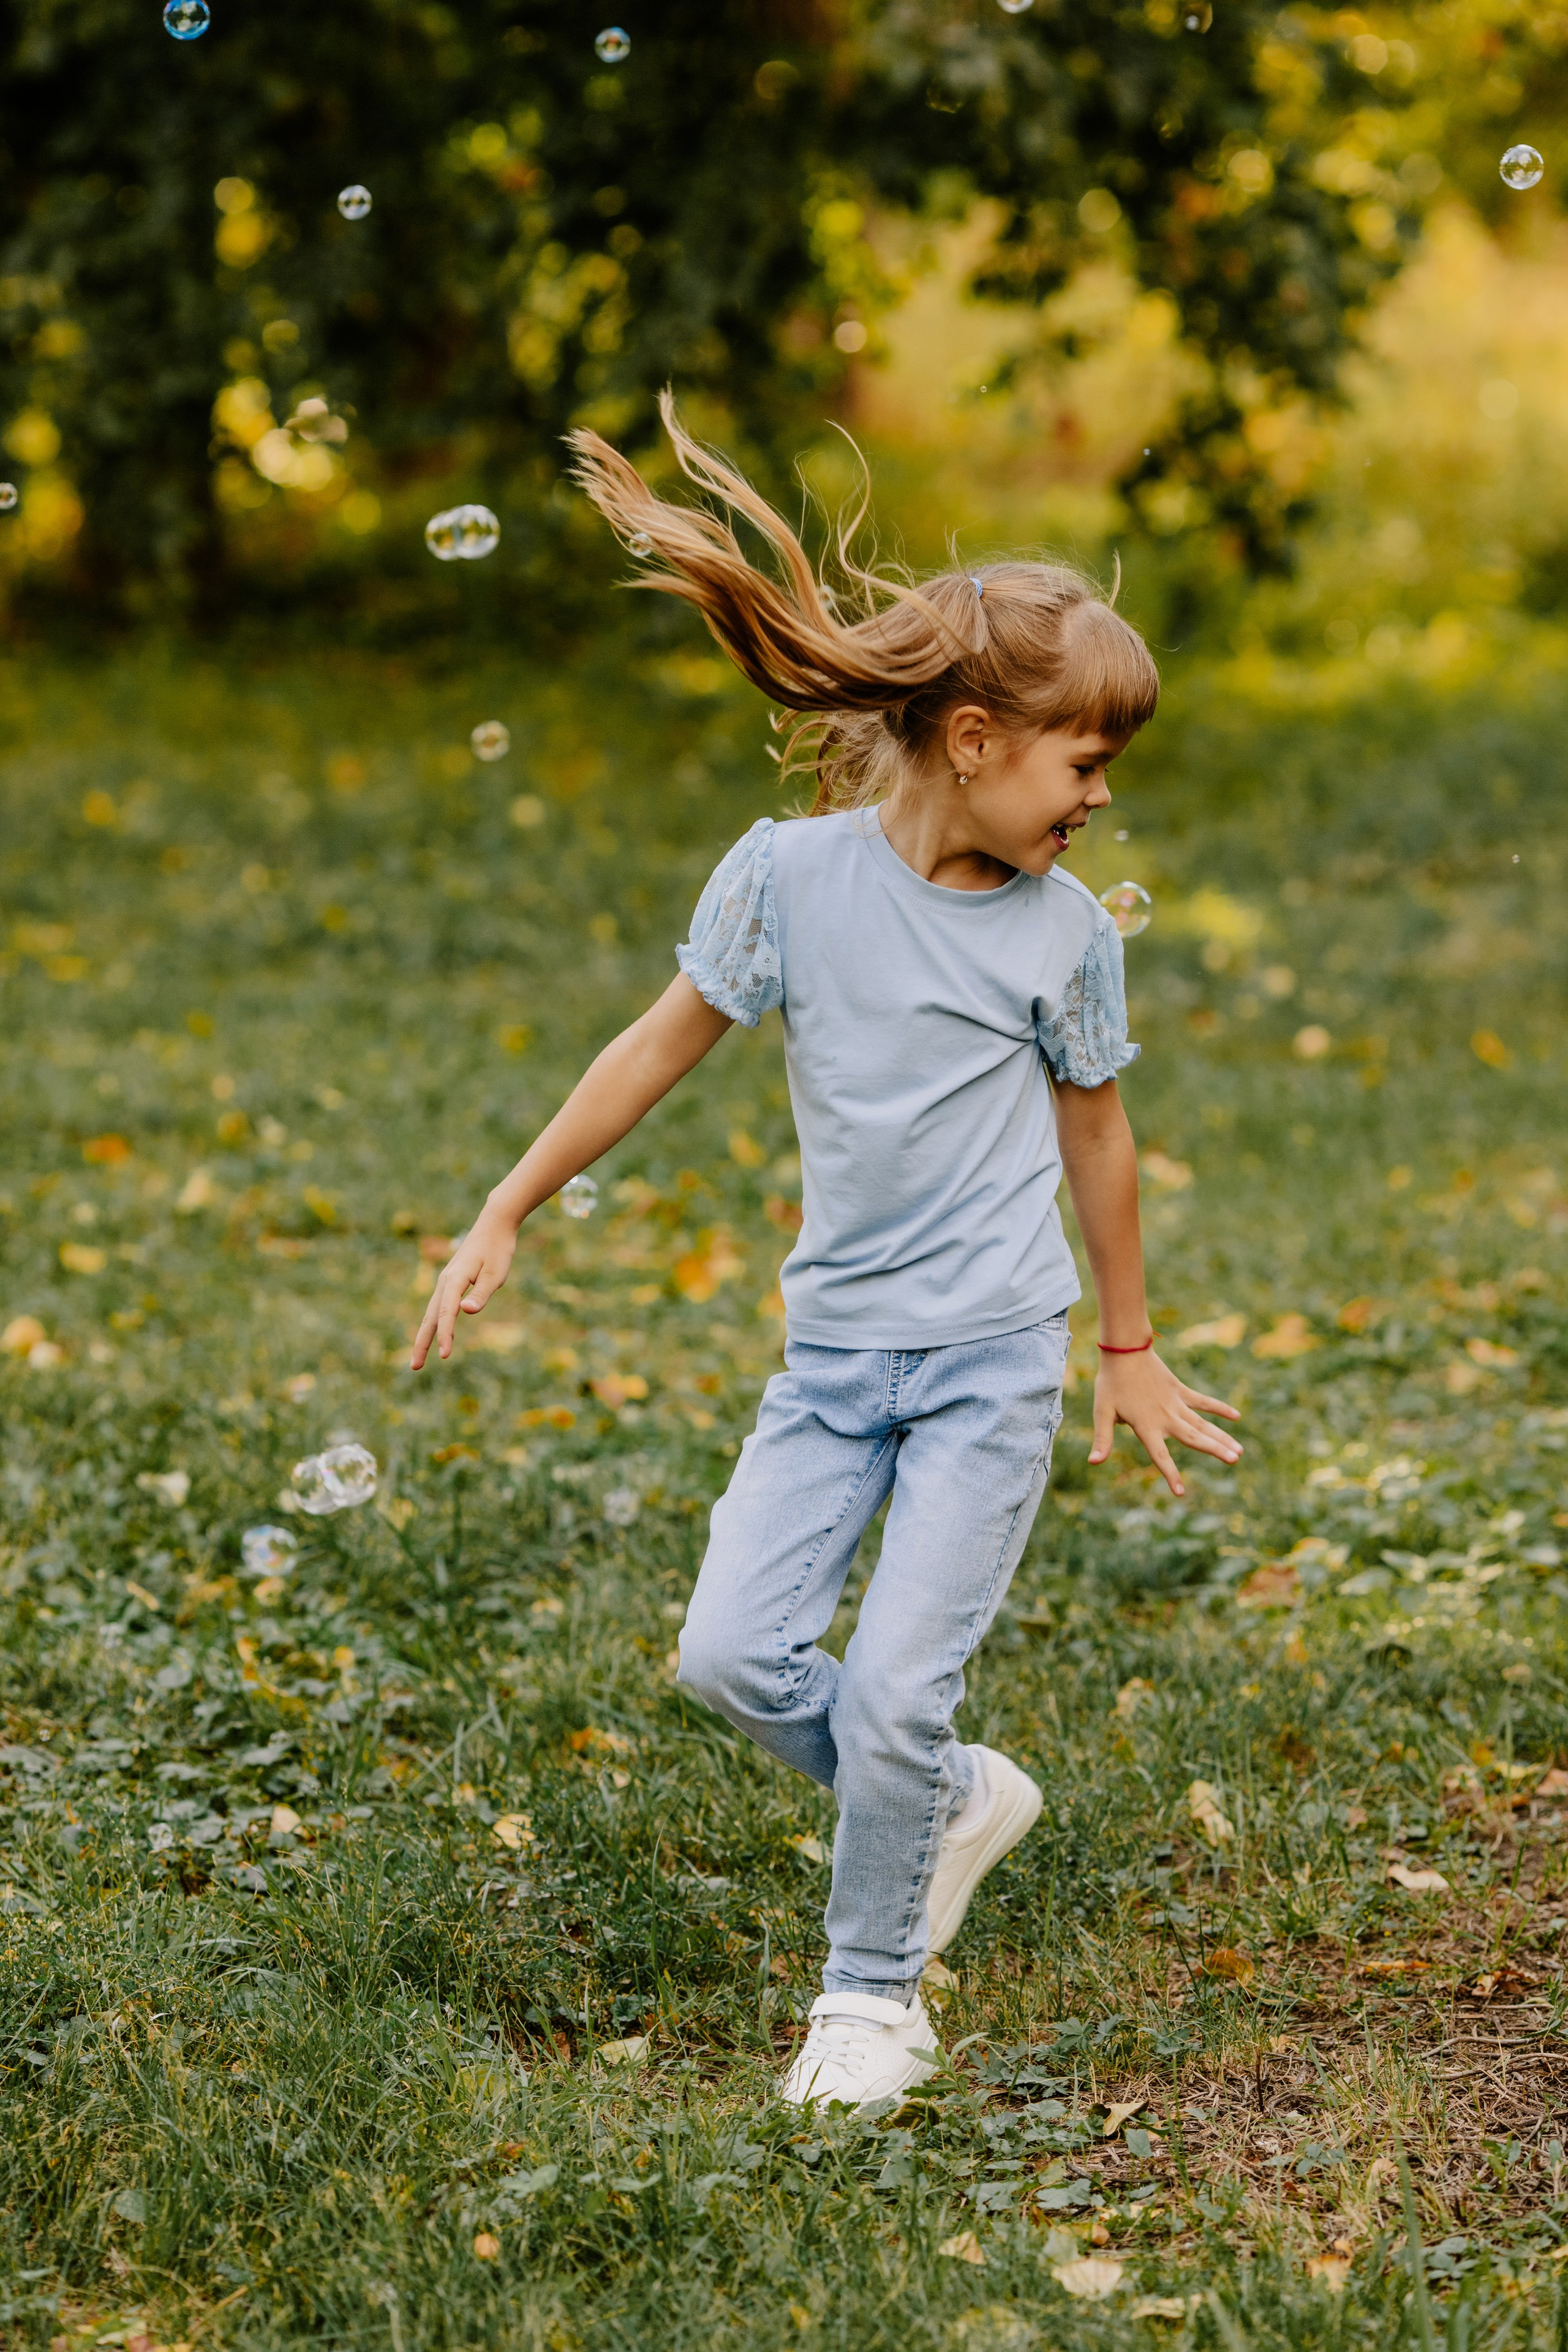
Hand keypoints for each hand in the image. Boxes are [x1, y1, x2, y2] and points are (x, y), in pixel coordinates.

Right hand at [410, 1206, 518, 1368]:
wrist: (494, 1225)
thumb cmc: (498, 1250)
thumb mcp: (496, 1274)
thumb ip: (482, 1294)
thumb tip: (466, 1312)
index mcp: (455, 1279)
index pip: (447, 1312)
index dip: (445, 1335)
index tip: (445, 1356)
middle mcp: (445, 1281)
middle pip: (430, 1316)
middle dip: (422, 1342)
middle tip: (415, 1367)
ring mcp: (446, 1282)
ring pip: (431, 1313)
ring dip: (425, 1336)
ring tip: (419, 1359)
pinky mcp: (451, 1282)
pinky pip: (439, 1307)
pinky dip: (434, 1324)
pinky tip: (437, 1336)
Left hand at [1089, 1348, 1240, 1496]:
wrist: (1125, 1350)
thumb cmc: (1111, 1384)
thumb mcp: (1102, 1412)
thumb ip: (1102, 1439)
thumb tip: (1093, 1462)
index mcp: (1146, 1426)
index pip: (1160, 1455)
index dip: (1170, 1474)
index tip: (1181, 1492)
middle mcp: (1165, 1417)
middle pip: (1193, 1438)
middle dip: (1214, 1450)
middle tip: (1234, 1460)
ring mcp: (1175, 1403)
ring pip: (1202, 1424)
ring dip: (1221, 1436)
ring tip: (1239, 1451)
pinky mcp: (1180, 1390)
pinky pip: (1203, 1401)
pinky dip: (1219, 1408)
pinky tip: (1236, 1417)